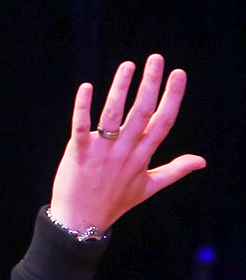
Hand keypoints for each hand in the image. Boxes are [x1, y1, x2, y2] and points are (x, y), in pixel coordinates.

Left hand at [49, 54, 205, 234]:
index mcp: (143, 156)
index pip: (163, 121)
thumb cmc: (115, 202)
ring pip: (114, 114)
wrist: (82, 220)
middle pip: (142, 112)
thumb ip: (175, 170)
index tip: (179, 73)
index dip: (172, 97)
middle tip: (156, 58)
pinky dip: (83, 107)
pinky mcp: (78, 152)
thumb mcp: (149, 187)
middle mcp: (125, 150)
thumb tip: (202, 161)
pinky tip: (86, 87)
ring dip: (120, 88)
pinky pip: (81, 126)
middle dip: (150, 84)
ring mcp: (102, 151)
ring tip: (128, 65)